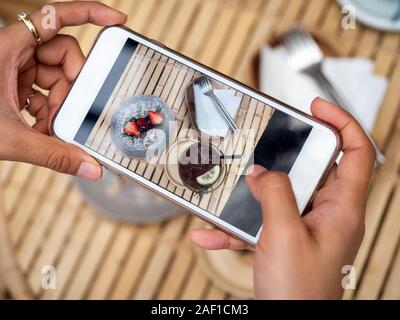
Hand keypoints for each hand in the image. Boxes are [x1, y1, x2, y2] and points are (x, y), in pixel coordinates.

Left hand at [0, 1, 126, 178]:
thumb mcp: (8, 137)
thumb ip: (53, 154)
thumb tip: (92, 169)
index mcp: (8, 48)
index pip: (56, 16)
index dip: (90, 13)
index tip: (118, 21)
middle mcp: (14, 51)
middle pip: (64, 55)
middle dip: (70, 88)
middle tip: (64, 113)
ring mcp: (15, 67)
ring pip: (57, 76)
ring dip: (57, 104)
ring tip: (45, 128)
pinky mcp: (14, 81)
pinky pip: (44, 89)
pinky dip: (47, 110)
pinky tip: (38, 128)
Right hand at [190, 98, 375, 298]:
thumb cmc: (299, 292)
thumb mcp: (285, 236)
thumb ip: (274, 195)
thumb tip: (261, 171)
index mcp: (342, 210)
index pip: (356, 152)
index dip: (342, 122)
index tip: (316, 107)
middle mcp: (328, 215)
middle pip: (315, 169)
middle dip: (288, 156)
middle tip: (268, 142)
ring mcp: (305, 228)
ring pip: (282, 195)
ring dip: (253, 193)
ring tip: (233, 188)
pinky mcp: (285, 240)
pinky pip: (261, 223)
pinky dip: (237, 226)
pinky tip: (210, 232)